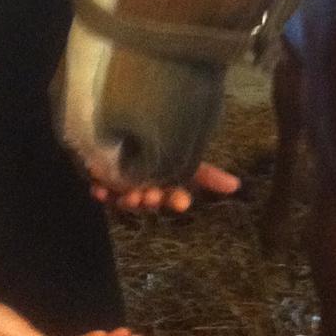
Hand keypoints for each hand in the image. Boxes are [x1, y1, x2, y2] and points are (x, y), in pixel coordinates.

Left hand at [91, 161, 240, 213]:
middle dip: (150, 200)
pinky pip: (103, 193)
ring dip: (128, 199)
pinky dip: (101, 192)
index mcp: (167, 183)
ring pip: (127, 200)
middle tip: (148, 195)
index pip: (176, 196)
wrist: (125, 133)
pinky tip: (98, 189)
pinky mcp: (105, 183)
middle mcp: (148, 187)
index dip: (177, 200)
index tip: (182, 201)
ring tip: (128, 193)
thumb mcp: (185, 158)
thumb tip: (237, 185)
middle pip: (150, 200)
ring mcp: (126, 186)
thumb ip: (209, 175)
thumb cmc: (158, 148)